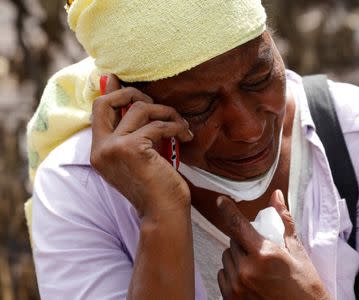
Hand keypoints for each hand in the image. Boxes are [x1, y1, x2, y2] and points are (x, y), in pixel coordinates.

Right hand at [90, 74, 193, 217]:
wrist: (164, 213)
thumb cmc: (156, 185)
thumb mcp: (140, 155)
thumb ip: (133, 131)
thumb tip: (136, 106)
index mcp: (99, 151)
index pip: (98, 110)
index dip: (111, 92)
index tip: (119, 78)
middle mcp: (101, 149)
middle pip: (107, 102)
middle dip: (133, 93)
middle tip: (158, 105)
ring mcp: (113, 148)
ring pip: (139, 108)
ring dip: (166, 112)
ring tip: (180, 124)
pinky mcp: (132, 148)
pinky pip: (158, 124)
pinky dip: (176, 126)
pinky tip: (186, 135)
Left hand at [217, 190, 330, 299]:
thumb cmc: (305, 287)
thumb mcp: (297, 252)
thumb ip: (283, 221)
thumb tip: (276, 196)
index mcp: (264, 254)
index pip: (237, 225)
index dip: (227, 209)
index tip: (221, 201)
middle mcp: (247, 270)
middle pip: (233, 241)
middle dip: (244, 240)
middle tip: (260, 248)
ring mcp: (237, 286)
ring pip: (226, 258)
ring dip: (237, 257)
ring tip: (256, 266)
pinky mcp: (231, 299)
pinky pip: (223, 276)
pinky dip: (232, 273)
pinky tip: (249, 279)